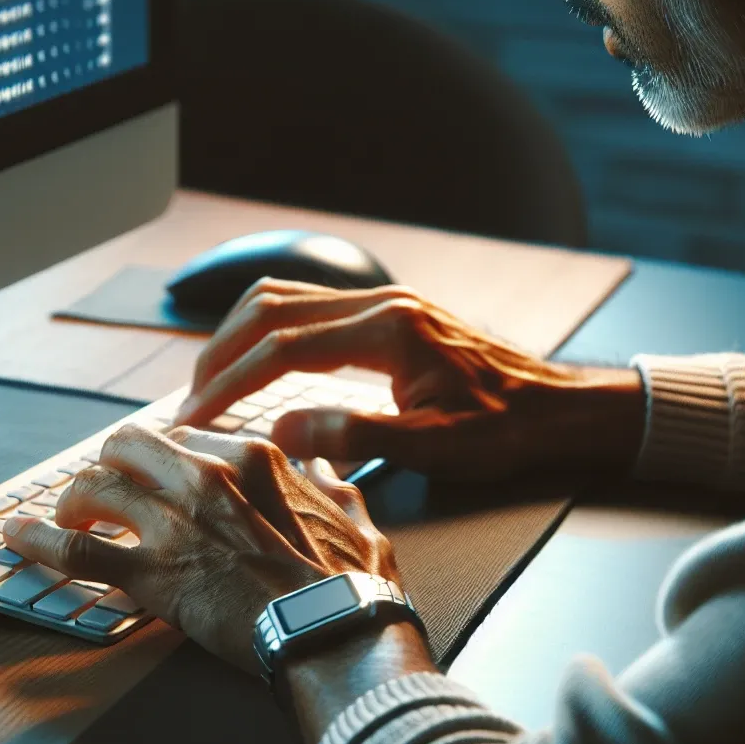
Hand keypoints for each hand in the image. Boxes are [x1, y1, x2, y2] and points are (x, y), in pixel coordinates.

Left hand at [2, 423, 400, 672]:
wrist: (337, 633)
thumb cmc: (351, 582)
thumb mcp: (356, 517)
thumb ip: (332, 482)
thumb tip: (322, 460)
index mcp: (253, 459)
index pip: (184, 435)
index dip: (160, 455)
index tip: (152, 473)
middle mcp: (205, 477)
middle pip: (127, 446)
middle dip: (109, 465)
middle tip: (104, 490)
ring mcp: (174, 524)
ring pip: (94, 488)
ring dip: (71, 502)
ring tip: (61, 518)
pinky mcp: (152, 575)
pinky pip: (75, 551)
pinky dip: (37, 541)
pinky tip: (15, 537)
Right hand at [174, 279, 644, 478]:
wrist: (554, 406)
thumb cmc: (503, 429)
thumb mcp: (434, 446)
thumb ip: (353, 434)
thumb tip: (279, 431)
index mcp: (387, 331)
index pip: (282, 348)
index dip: (231, 383)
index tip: (196, 417)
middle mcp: (380, 303)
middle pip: (271, 308)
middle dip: (221, 353)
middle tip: (191, 398)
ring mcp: (383, 301)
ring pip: (286, 297)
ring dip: (239, 333)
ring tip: (212, 377)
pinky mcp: (387, 312)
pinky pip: (309, 305)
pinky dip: (269, 328)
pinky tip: (259, 355)